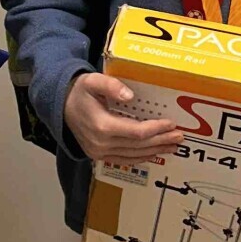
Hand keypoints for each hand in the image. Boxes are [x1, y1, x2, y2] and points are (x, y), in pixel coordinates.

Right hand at [63, 73, 184, 165]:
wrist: (61, 106)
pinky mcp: (99, 156)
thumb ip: (111, 86)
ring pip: (134, 155)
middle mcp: (102, 143)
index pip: (136, 132)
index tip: (171, 124)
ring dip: (155, 151)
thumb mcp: (93, 81)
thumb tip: (130, 96)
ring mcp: (100, 152)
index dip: (156, 129)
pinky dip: (141, 158)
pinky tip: (154, 154)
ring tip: (172, 146)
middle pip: (139, 145)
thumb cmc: (79, 92)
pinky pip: (125, 160)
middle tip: (179, 136)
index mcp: (102, 126)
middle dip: (161, 140)